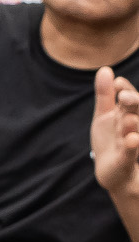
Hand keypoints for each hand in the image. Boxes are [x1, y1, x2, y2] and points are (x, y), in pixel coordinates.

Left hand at [94, 65, 138, 201]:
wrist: (113, 172)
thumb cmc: (111, 140)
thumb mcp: (104, 116)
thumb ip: (105, 94)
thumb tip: (105, 69)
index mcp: (129, 113)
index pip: (130, 99)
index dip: (125, 91)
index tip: (117, 84)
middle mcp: (135, 125)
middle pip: (136, 111)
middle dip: (132, 103)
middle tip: (124, 97)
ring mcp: (133, 141)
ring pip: (135, 130)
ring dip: (132, 124)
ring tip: (128, 119)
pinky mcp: (128, 158)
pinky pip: (131, 151)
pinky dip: (132, 145)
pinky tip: (131, 140)